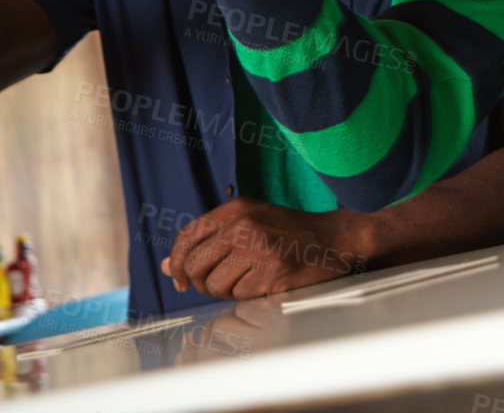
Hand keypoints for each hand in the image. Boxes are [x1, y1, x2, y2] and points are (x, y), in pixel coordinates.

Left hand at [163, 198, 371, 299]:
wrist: (334, 238)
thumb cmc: (289, 233)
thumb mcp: (249, 223)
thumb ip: (209, 241)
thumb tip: (169, 265)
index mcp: (235, 208)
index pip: (187, 237)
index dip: (178, 262)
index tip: (181, 278)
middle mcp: (244, 224)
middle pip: (195, 265)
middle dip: (200, 282)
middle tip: (218, 283)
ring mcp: (259, 247)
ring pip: (214, 285)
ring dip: (226, 290)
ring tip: (247, 280)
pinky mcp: (272, 270)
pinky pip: (239, 295)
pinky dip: (247, 295)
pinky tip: (264, 282)